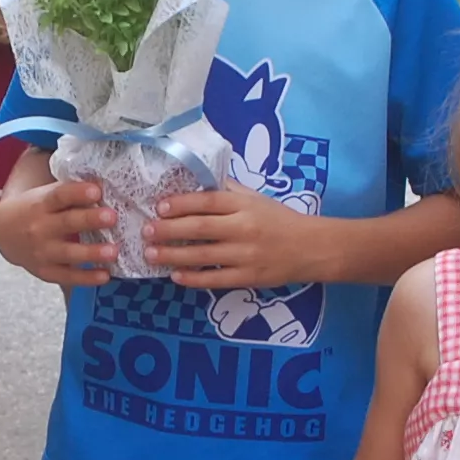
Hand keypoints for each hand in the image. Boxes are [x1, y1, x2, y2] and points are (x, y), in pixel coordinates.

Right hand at [0, 176, 115, 286]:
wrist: (5, 233)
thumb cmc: (36, 209)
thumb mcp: (46, 195)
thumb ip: (71, 192)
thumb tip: (107, 185)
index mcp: (41, 203)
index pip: (60, 195)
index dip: (77, 193)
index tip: (96, 191)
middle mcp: (40, 227)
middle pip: (67, 223)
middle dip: (90, 220)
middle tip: (112, 217)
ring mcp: (42, 252)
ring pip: (68, 253)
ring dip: (91, 253)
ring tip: (113, 251)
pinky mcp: (46, 271)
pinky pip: (67, 276)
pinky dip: (86, 278)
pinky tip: (105, 275)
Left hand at [145, 187, 319, 291]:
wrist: (313, 248)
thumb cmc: (280, 219)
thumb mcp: (256, 198)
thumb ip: (228, 190)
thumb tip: (195, 181)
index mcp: (244, 205)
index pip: (207, 201)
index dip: (180, 203)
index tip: (159, 206)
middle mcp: (244, 228)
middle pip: (199, 228)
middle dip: (168, 230)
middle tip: (146, 231)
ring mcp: (246, 255)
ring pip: (203, 255)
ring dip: (173, 255)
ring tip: (151, 254)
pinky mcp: (249, 277)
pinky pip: (216, 279)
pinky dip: (194, 278)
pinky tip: (176, 276)